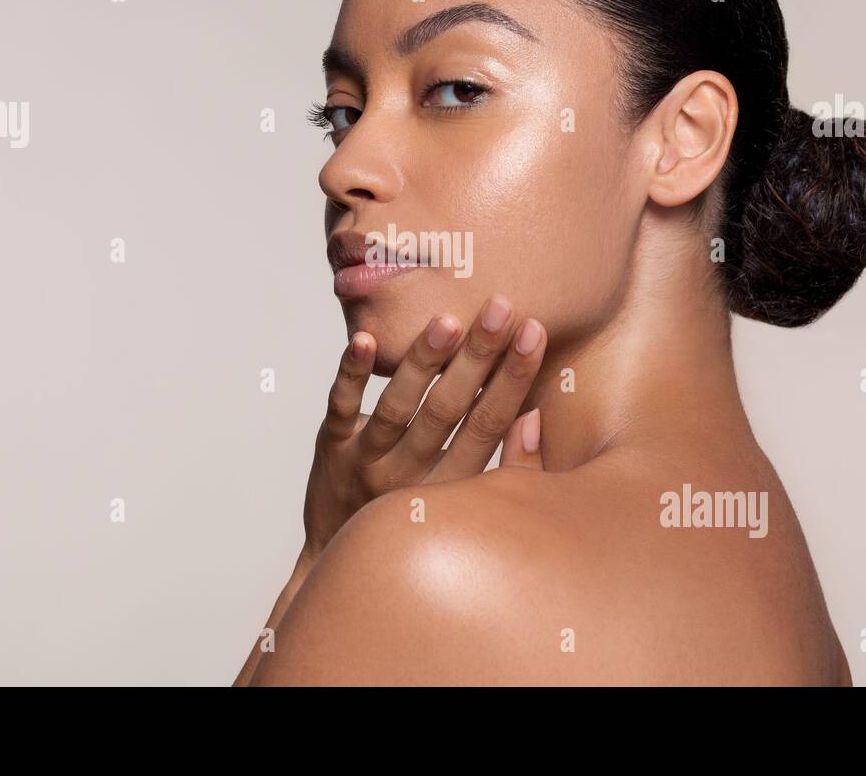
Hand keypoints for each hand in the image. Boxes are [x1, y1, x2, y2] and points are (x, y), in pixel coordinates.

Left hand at [301, 294, 546, 557]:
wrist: (337, 559)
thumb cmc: (419, 524)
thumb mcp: (467, 507)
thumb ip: (510, 468)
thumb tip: (535, 415)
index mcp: (448, 490)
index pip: (487, 427)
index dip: (513, 379)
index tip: (533, 332)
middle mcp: (407, 477)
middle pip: (446, 412)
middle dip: (477, 358)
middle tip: (499, 307)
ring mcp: (365, 462)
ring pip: (396, 408)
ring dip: (422, 363)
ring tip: (448, 321)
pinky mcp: (330, 447)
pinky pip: (340, 407)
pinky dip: (350, 373)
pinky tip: (363, 339)